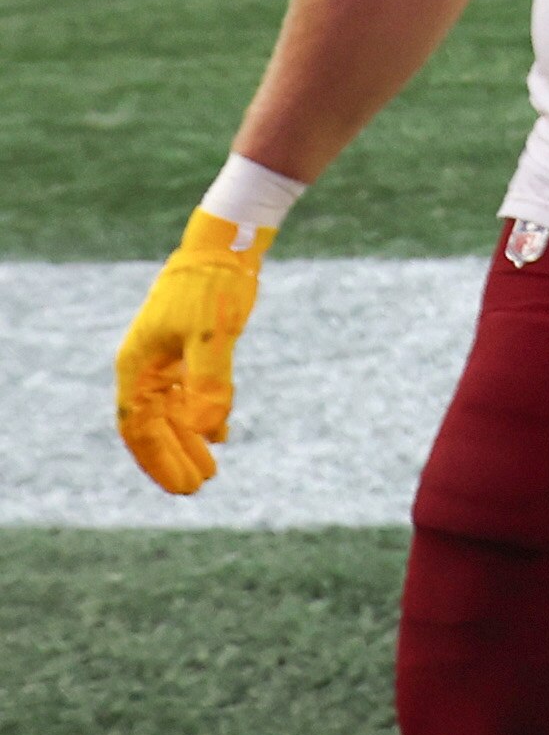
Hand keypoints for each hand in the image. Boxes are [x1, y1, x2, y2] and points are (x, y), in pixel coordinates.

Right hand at [116, 203, 273, 492]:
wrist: (224, 248)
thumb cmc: (213, 288)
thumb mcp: (214, 336)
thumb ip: (210, 384)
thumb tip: (205, 432)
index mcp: (138, 366)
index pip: (139, 427)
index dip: (157, 459)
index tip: (181, 486)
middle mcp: (145, 366)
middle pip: (153, 424)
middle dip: (172, 456)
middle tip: (198, 486)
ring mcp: (164, 358)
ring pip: (170, 411)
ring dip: (187, 439)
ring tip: (210, 469)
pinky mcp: (185, 349)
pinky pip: (185, 393)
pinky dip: (199, 414)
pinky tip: (219, 432)